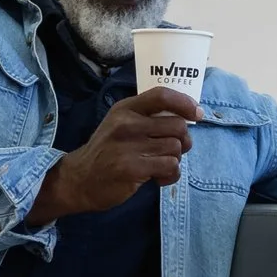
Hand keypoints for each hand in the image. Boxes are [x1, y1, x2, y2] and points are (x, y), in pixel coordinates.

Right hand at [26, 87, 195, 228]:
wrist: (79, 180)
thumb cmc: (106, 152)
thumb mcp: (120, 125)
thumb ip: (146, 118)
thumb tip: (187, 117)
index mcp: (125, 109)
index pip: (162, 95)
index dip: (185, 103)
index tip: (197, 113)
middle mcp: (127, 124)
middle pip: (177, 125)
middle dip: (183, 141)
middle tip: (172, 151)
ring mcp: (128, 146)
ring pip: (176, 148)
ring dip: (175, 160)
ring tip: (159, 166)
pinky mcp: (132, 168)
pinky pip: (170, 166)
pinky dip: (170, 175)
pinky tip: (158, 178)